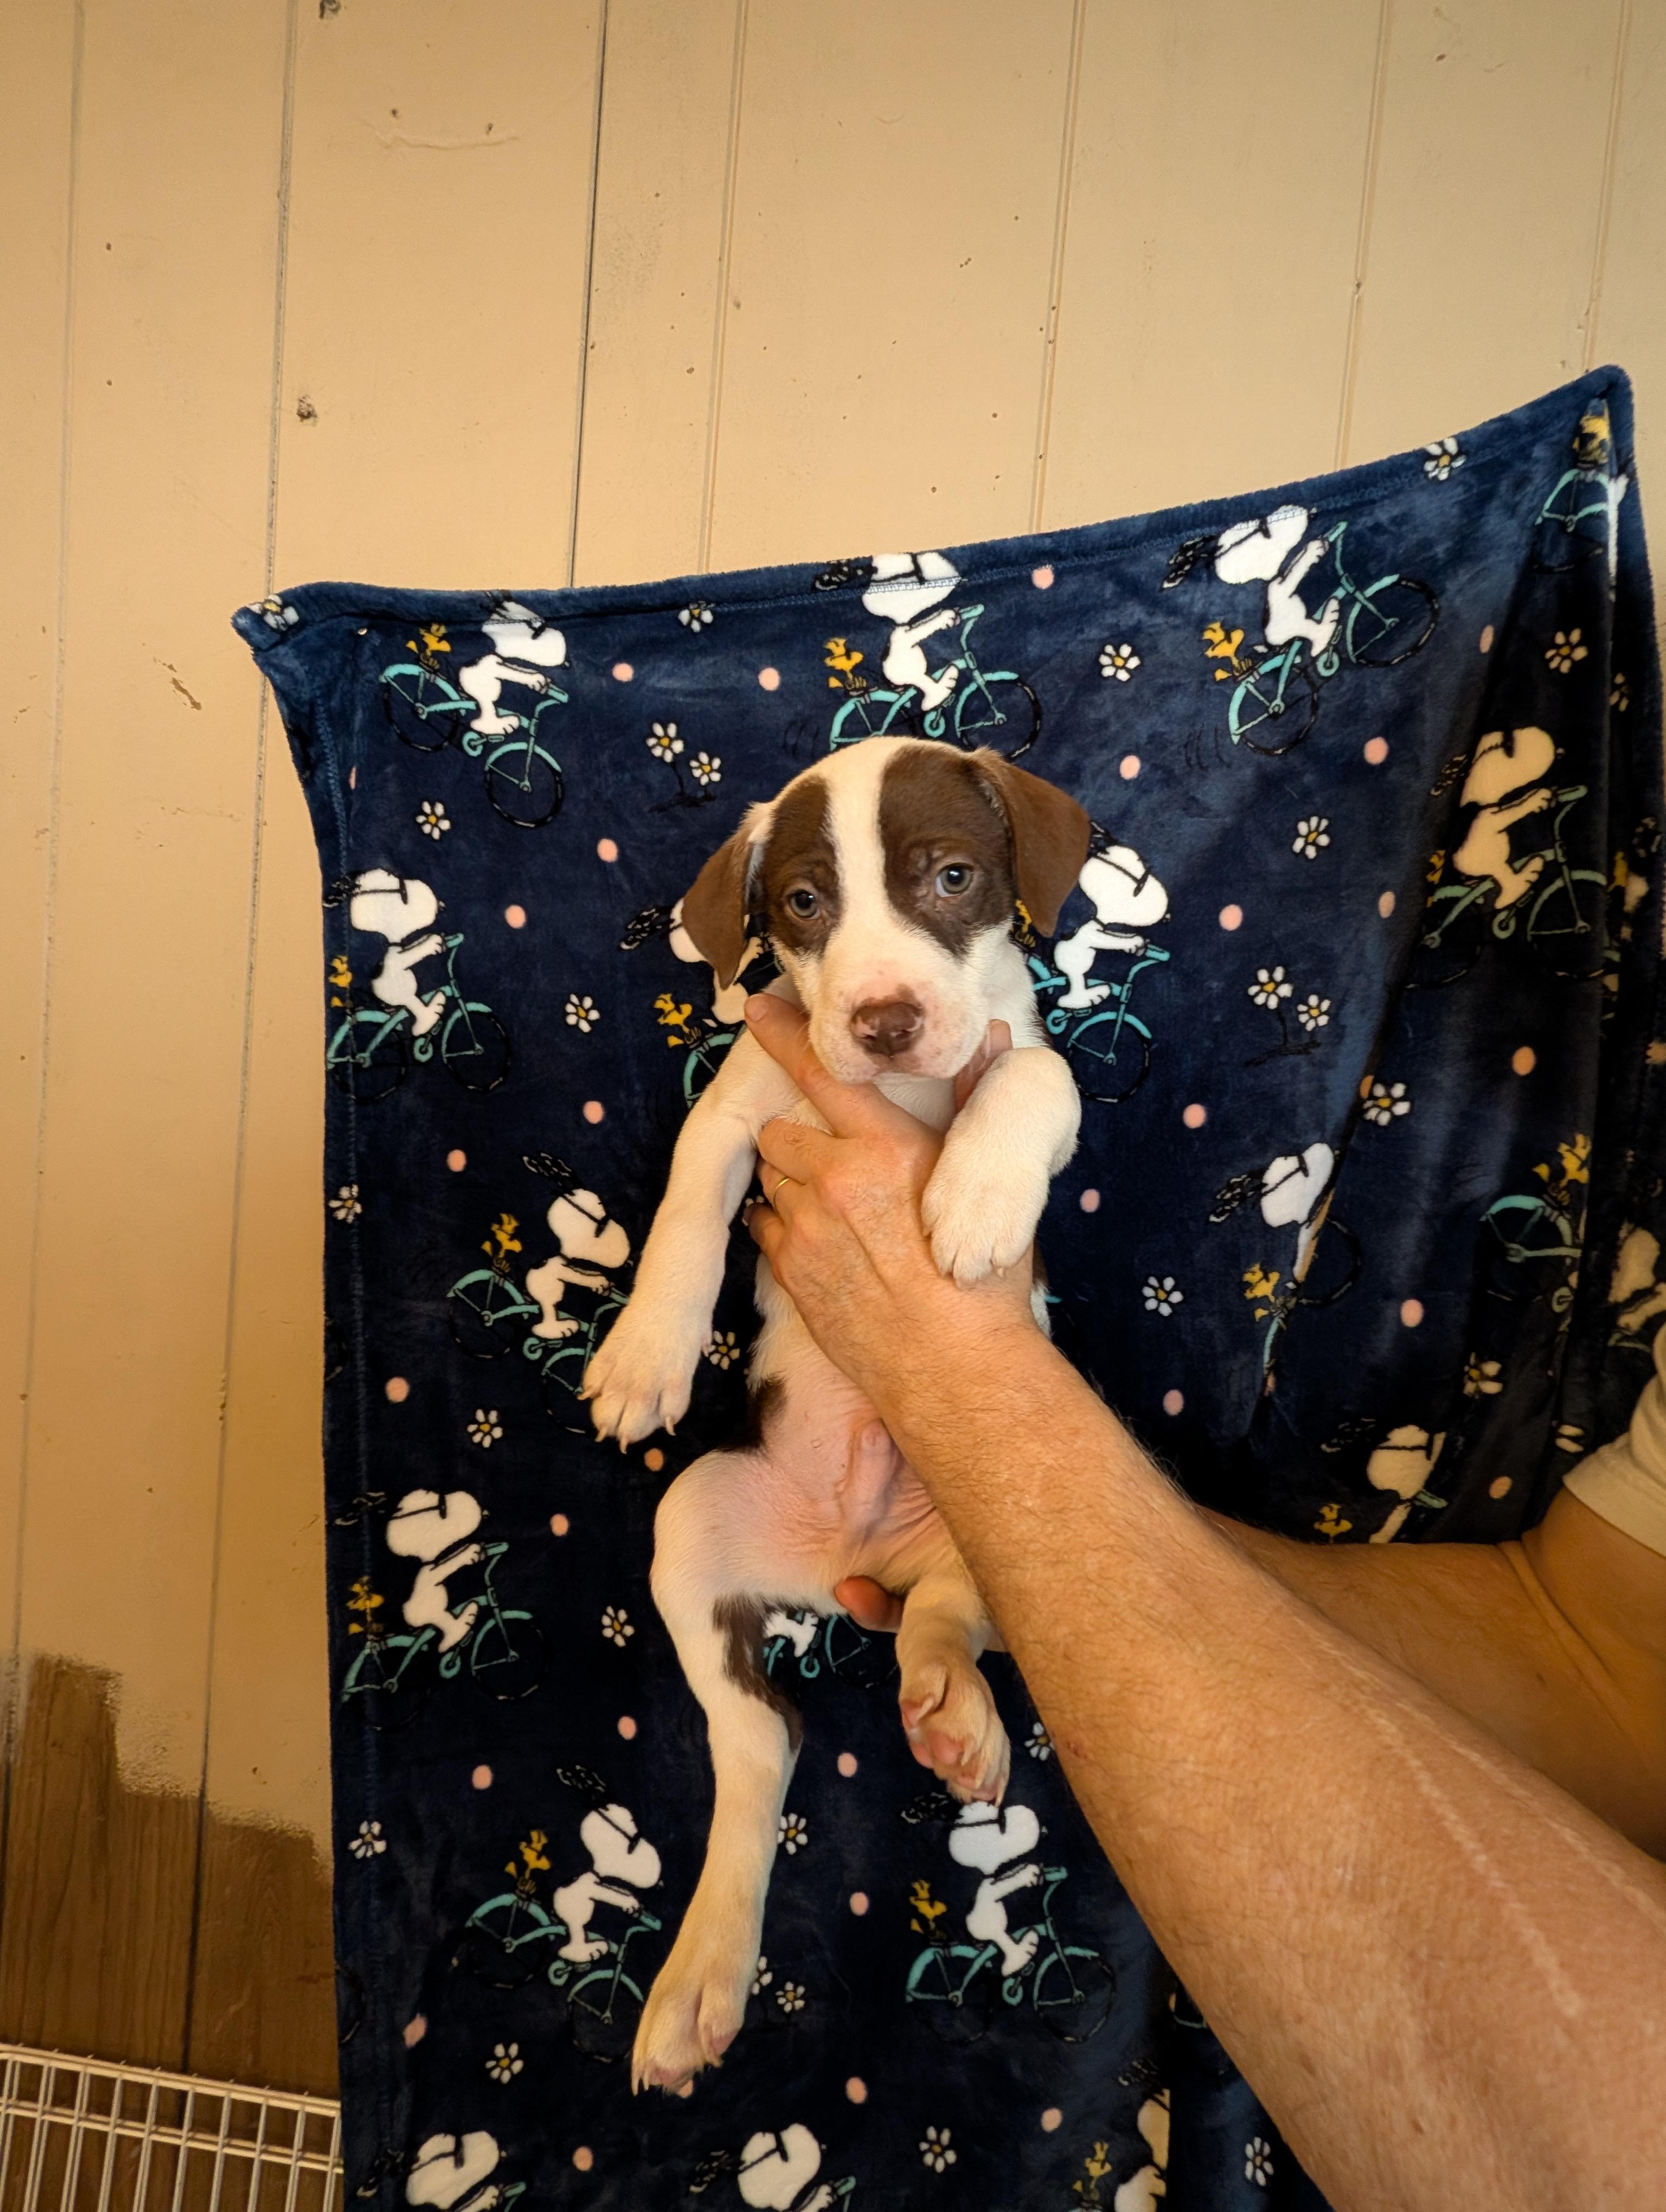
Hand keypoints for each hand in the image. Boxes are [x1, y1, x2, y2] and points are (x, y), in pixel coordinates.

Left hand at [743, 995, 1030, 1409]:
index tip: (756, 1008)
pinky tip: (817, 1237)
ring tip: (831, 1203)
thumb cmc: (983, 1277)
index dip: (783, 1036)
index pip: (822, 1072)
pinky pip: (764, 1226)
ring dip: (790, 1180)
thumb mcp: (990, 1183)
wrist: (956, 1367)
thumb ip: (979, 1101)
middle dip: (798, 1135)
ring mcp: (806, 1227)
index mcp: (886, 1147)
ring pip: (771, 1177)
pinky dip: (781, 1222)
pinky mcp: (790, 1272)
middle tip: (830, 1155)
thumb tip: (993, 1034)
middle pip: (781, 1131)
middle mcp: (836, 1178)